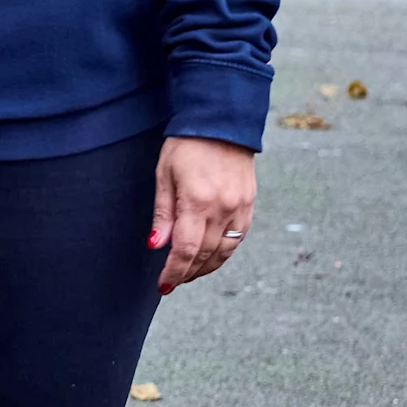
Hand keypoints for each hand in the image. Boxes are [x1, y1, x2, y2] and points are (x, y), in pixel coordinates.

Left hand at [147, 137, 256, 294]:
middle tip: (173, 282)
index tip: (164, 284)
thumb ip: (163, 213)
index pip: (186, 249)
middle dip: (188, 273)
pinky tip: (212, 256)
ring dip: (207, 267)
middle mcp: (223, 208)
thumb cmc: (187, 145)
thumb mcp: (165, 175)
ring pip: (225, 251)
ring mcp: (240, 207)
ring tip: (190, 274)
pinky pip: (239, 237)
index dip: (174, 271)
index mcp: (198, 201)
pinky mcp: (249, 203)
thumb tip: (157, 245)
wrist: (222, 123)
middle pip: (205, 255)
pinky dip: (224, 252)